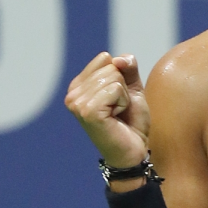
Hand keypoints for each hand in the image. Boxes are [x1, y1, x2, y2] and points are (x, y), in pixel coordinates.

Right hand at [65, 52, 150, 168]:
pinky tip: (115, 118)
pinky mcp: (88, 111)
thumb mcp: (132, 88)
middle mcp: (72, 94)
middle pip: (111, 67)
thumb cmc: (131, 120)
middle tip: (118, 109)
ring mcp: (77, 103)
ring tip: (116, 114)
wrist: (134, 148)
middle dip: (123, 88)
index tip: (117, 98)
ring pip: (115, 77)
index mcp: (78, 85)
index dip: (121, 77)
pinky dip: (123, 102)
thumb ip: (127, 67)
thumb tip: (117, 58)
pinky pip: (116, 89)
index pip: (105, 58)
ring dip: (124, 97)